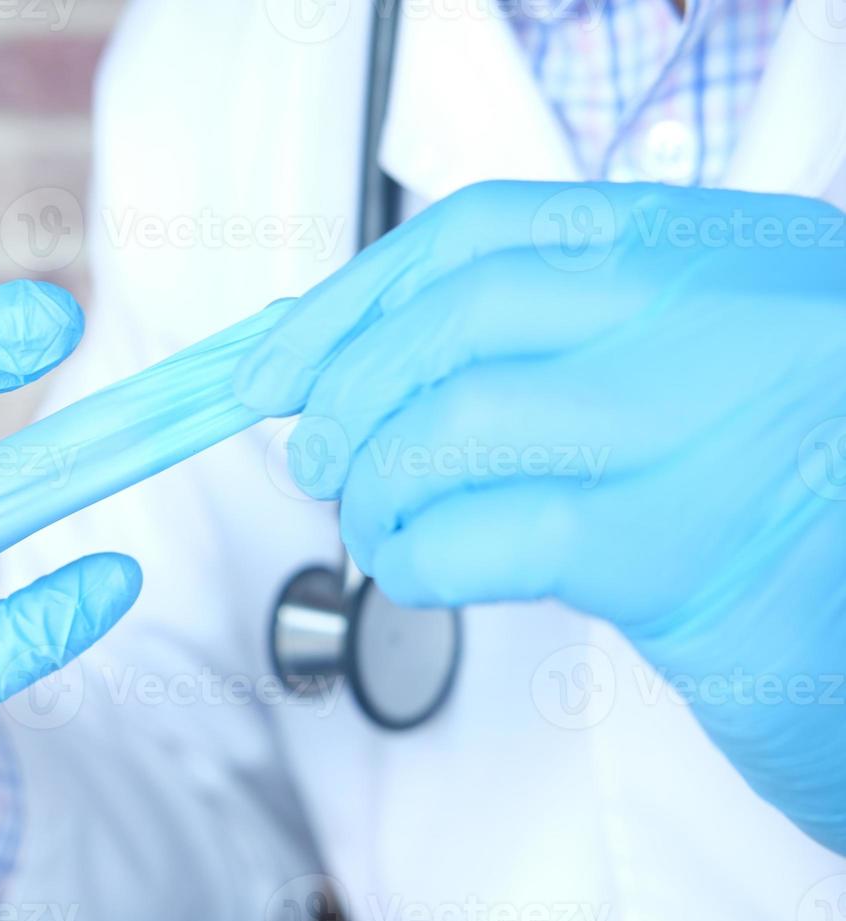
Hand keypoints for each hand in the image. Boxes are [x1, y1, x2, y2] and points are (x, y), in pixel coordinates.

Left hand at [236, 180, 845, 852]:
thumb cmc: (756, 497)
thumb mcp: (666, 372)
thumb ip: (525, 342)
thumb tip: (328, 353)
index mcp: (702, 246)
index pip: (481, 231)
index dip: (354, 297)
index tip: (282, 364)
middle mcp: (714, 309)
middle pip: (458, 314)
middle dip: (348, 391)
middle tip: (316, 456)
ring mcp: (699, 420)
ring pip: (457, 419)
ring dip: (374, 485)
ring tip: (374, 524)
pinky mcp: (673, 544)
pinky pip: (481, 533)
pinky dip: (412, 556)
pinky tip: (416, 570)